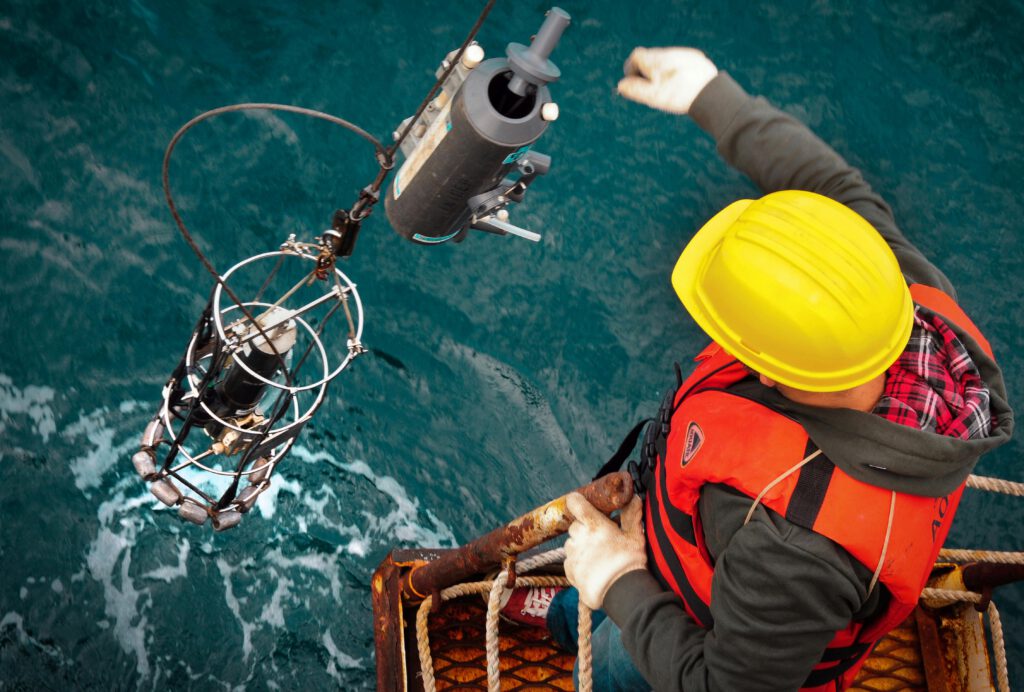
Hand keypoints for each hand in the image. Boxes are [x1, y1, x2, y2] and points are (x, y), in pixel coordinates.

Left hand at [564, 493, 646, 609]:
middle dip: (585, 529)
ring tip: (598, 556)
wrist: (622, 592)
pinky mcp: (569, 570)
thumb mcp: (635, 536)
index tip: (582, 504)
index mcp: (594, 524)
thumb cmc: (629, 562)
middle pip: (575, 525)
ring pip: (572, 543)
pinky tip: (593, 569)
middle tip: (601, 538)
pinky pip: (570, 561)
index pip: (575, 503)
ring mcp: (572, 554)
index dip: (577, 502)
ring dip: (581, 546)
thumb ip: (632, 516)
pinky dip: (578, 562)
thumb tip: (634, 499)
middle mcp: (579, 537)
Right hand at [617, 47, 718, 114]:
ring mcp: (682, 53)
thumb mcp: (652, 95)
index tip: (634, 82)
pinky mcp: (695, 58)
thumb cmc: (677, 95)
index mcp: (654, 59)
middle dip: (647, 71)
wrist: (709, 92)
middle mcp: (667, 52)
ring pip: (666, 60)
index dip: (632, 69)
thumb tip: (621, 85)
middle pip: (650, 57)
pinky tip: (682, 84)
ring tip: (668, 88)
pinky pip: (680, 61)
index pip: (635, 56)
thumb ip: (634, 89)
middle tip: (651, 88)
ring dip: (662, 71)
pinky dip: (677, 71)